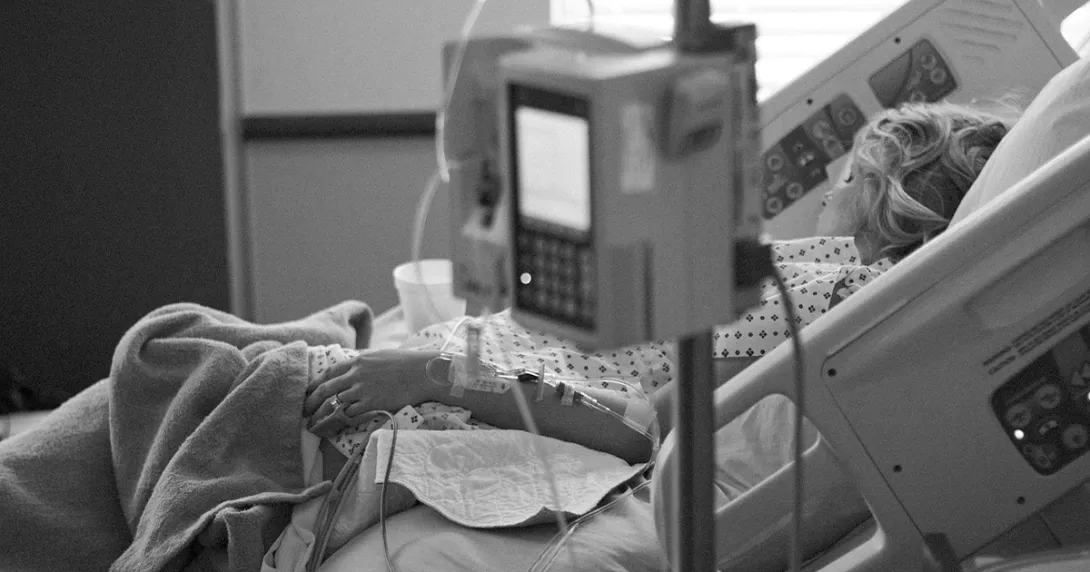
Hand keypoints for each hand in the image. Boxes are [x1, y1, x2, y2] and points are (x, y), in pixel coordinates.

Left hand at [303, 349, 438, 434]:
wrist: (424, 372)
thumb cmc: (408, 363)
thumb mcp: (381, 356)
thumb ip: (366, 363)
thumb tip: (357, 370)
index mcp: (359, 360)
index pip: (329, 372)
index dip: (315, 384)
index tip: (308, 392)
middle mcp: (357, 373)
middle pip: (326, 389)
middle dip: (312, 401)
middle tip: (304, 411)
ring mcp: (363, 389)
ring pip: (334, 404)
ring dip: (322, 415)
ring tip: (314, 424)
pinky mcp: (372, 403)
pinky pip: (350, 414)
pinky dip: (340, 420)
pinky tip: (335, 426)